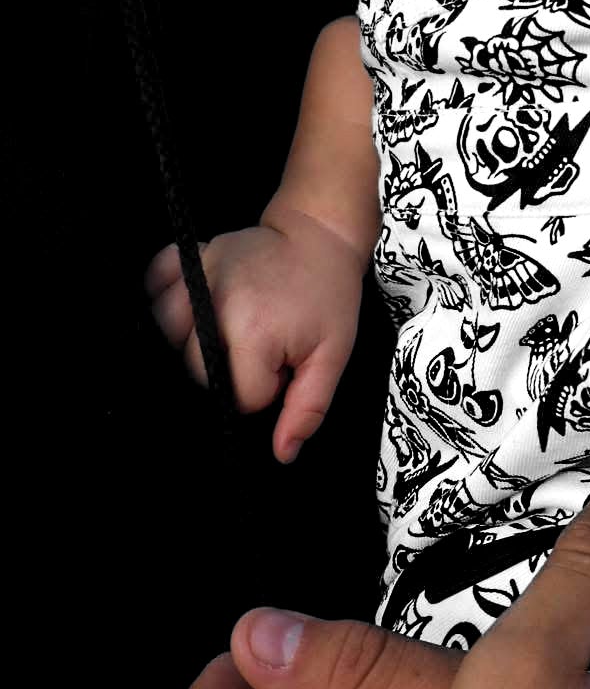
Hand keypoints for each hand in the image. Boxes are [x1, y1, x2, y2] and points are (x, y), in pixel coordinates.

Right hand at [144, 212, 363, 462]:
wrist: (321, 234)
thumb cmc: (329, 295)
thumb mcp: (333, 355)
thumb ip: (308, 408)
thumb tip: (281, 454)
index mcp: (253, 332)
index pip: (238, 395)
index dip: (264, 389)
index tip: (283, 365)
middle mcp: (217, 303)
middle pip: (196, 370)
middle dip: (230, 370)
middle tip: (261, 348)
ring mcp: (202, 273)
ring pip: (166, 328)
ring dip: (190, 338)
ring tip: (223, 331)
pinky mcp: (195, 253)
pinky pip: (157, 276)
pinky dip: (163, 290)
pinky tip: (188, 302)